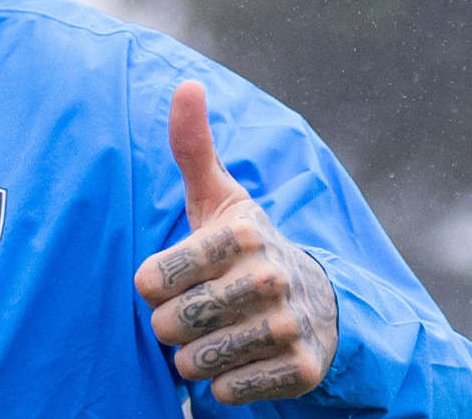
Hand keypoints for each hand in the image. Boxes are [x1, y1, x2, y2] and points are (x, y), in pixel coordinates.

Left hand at [134, 81, 339, 404]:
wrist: (319, 303)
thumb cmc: (244, 247)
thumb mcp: (219, 197)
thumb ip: (192, 147)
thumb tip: (186, 84)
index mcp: (241, 232)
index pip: (152, 280)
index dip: (153, 287)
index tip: (170, 279)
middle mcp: (269, 276)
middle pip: (170, 323)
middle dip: (171, 325)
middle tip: (193, 312)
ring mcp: (288, 325)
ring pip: (195, 361)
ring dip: (192, 358)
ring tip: (211, 336)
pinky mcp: (301, 370)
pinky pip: (228, 392)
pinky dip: (223, 386)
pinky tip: (238, 361)